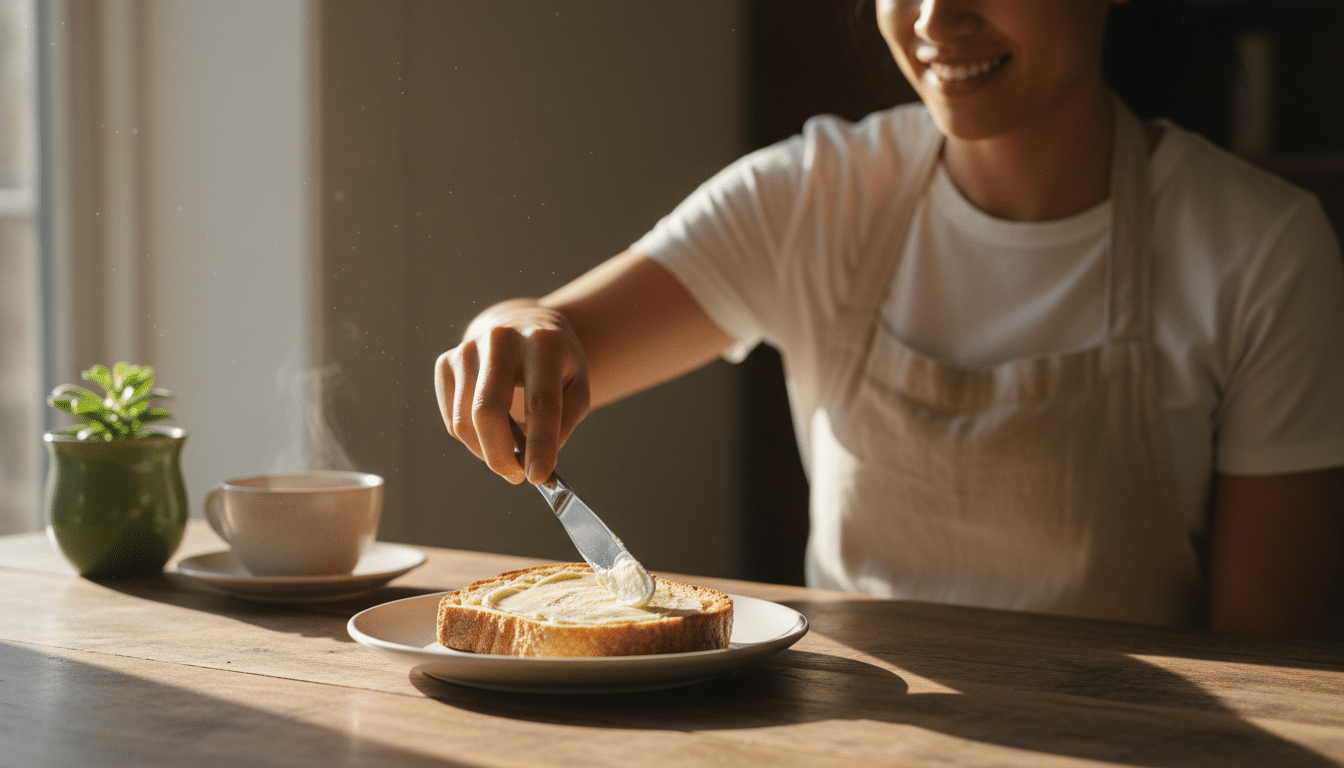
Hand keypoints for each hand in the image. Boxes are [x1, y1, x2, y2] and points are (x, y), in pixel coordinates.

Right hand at [434, 300, 590, 484]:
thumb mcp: (577, 386)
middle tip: (517, 476)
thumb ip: (563, 424)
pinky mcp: (445, 363)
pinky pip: (453, 420)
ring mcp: (468, 349)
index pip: (540, 402)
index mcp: (543, 344)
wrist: (521, 325)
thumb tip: (535, 465)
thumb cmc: (555, 364)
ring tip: (512, 448)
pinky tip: (493, 429)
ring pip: (465, 423)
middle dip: (501, 456)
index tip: (538, 476)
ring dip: (488, 450)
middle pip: (488, 411)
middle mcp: (501, 340)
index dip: (539, 443)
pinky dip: (472, 438)